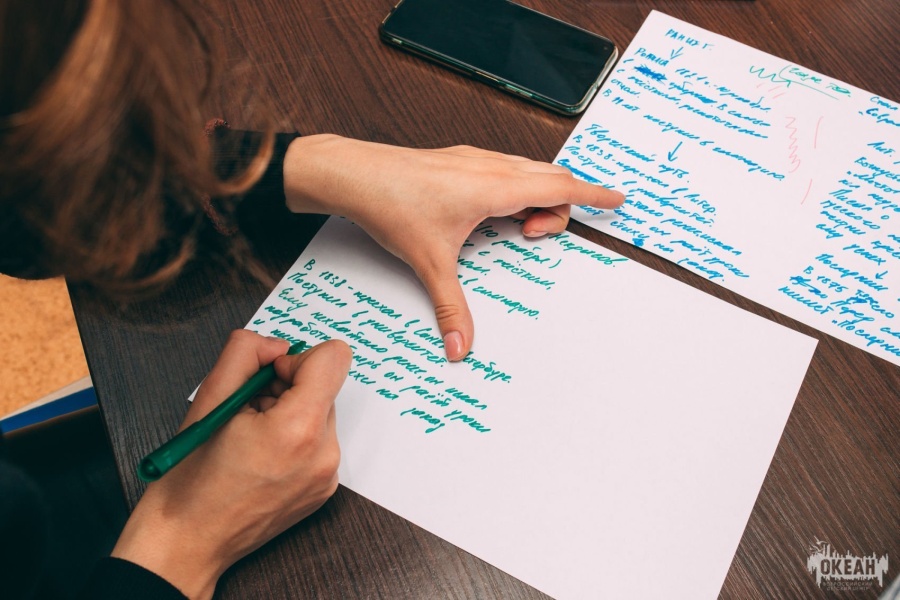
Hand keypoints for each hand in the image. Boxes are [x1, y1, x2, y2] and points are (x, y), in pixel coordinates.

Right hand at [111, 331, 350, 598]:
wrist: (189, 540)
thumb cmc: (193, 474)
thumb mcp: (210, 396)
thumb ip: (246, 352)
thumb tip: (277, 345)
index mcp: (299, 428)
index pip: (334, 357)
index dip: (296, 359)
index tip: (267, 378)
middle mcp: (324, 453)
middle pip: (324, 386)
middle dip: (287, 389)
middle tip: (248, 414)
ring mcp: (328, 475)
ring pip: (320, 413)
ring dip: (290, 414)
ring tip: (251, 439)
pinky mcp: (325, 489)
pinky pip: (319, 442)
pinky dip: (295, 439)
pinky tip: (261, 458)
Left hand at [283, 134, 624, 360]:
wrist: (354, 173)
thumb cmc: (391, 205)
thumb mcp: (429, 263)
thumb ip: (452, 307)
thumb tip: (461, 346)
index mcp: (494, 187)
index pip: (559, 187)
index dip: (593, 194)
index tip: (618, 197)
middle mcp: (490, 166)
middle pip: (550, 178)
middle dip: (561, 206)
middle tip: (537, 238)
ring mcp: (475, 158)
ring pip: (528, 170)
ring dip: (537, 195)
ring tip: (516, 230)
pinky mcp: (460, 159)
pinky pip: (507, 168)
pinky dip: (518, 186)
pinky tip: (493, 212)